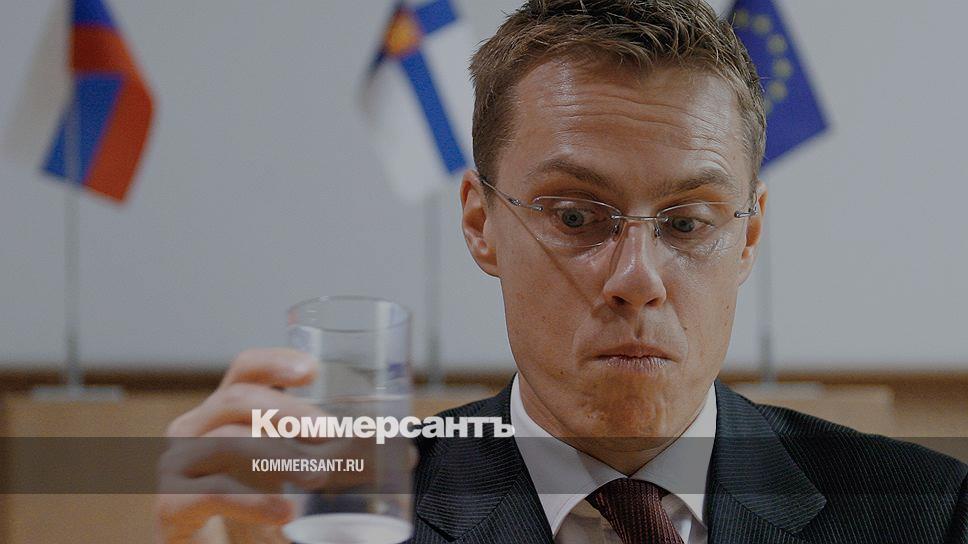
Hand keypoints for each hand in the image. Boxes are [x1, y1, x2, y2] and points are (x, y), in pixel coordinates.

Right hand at [155, 348, 320, 542]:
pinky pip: (210, 492)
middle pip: (237, 398)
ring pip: (226, 439)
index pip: (245, 371)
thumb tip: (390, 447)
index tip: (311, 371)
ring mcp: (176, 468)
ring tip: (316, 475)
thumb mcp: (286, 473)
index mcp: (225, 414)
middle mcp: (194, 431)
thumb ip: (321, 453)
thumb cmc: (252, 513)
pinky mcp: (170, 508)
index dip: (276, 363)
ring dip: (278, 454)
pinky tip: (283, 512)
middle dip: (287, 411)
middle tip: (328, 432)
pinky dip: (251, 499)